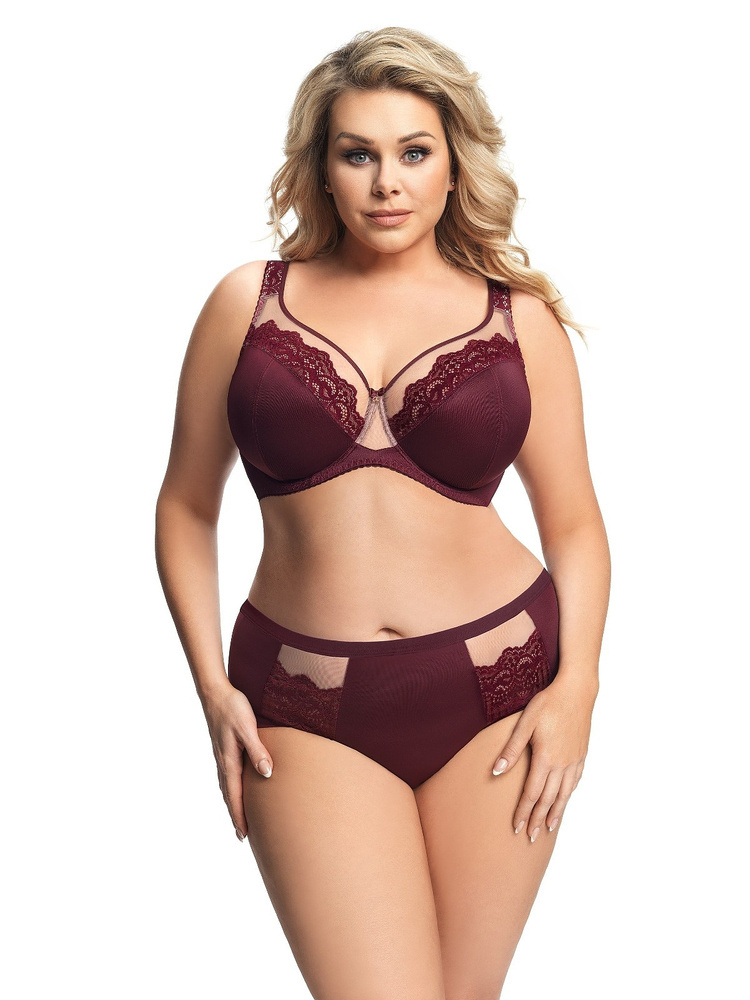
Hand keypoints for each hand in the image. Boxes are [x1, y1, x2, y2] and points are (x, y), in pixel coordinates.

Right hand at [201, 683, 274, 841]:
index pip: (234, 796)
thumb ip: (257, 751)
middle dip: (235, 815)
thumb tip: (267, 774)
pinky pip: (226, 775)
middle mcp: (223, 762)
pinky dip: (230, 789)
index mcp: (229, 761)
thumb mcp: (247, 728)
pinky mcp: (222, 748)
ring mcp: (221, 755)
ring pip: (226, 786)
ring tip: (238, 817)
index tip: (244, 835)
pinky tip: (234, 787)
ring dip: (232, 803)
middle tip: (242, 836)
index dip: (239, 816)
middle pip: (228, 795)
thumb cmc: (233, 708)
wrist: (215, 692)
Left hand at [491, 673, 596, 841]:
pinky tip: (565, 800)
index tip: (516, 827)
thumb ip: (511, 748)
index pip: (532, 793)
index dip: (523, 811)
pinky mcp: (582, 754)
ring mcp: (574, 760)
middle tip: (530, 837)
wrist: (577, 691)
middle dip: (538, 819)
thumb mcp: (525, 722)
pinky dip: (568, 796)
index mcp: (545, 757)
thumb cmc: (548, 703)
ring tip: (549, 828)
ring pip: (564, 794)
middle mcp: (562, 764)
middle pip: (548, 799)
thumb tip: (496, 771)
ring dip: (555, 813)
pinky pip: (575, 782)